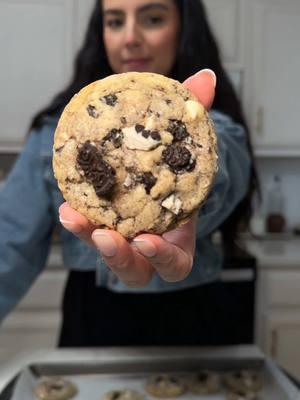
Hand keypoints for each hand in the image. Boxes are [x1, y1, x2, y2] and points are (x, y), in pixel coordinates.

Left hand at [59, 69, 215, 286]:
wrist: (152, 163)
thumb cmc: (175, 162)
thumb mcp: (184, 138)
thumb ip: (195, 112)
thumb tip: (206, 78)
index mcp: (176, 234)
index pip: (175, 261)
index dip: (163, 258)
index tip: (147, 240)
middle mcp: (148, 242)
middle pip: (136, 270)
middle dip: (120, 258)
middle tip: (106, 236)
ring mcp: (123, 237)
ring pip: (106, 254)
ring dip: (88, 237)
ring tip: (73, 214)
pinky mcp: (101, 224)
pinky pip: (88, 228)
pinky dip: (78, 217)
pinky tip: (67, 200)